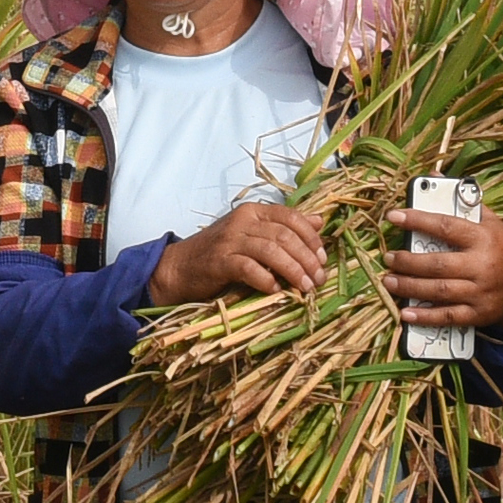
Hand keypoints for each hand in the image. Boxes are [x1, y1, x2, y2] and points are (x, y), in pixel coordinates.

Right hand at [144, 198, 331, 311]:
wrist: (179, 267)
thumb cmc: (220, 254)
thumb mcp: (253, 235)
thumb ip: (283, 227)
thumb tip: (319, 221)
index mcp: (253, 211)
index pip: (291, 217)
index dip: (311, 237)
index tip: (322, 258)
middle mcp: (242, 220)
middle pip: (285, 235)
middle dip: (307, 258)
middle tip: (319, 279)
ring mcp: (229, 240)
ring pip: (271, 250)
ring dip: (293, 271)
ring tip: (305, 287)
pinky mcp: (219, 261)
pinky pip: (248, 268)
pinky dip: (266, 280)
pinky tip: (276, 291)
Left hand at [382, 200, 502, 333]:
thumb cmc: (501, 249)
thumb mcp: (490, 222)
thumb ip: (463, 201)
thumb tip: (434, 175)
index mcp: (483, 238)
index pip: (446, 226)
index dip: (417, 220)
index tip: (393, 216)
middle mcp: (482, 265)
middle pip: (438, 264)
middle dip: (408, 261)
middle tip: (388, 257)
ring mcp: (480, 292)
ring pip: (439, 291)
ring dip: (409, 287)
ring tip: (388, 280)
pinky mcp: (478, 314)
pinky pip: (447, 317)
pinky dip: (425, 316)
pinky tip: (404, 313)